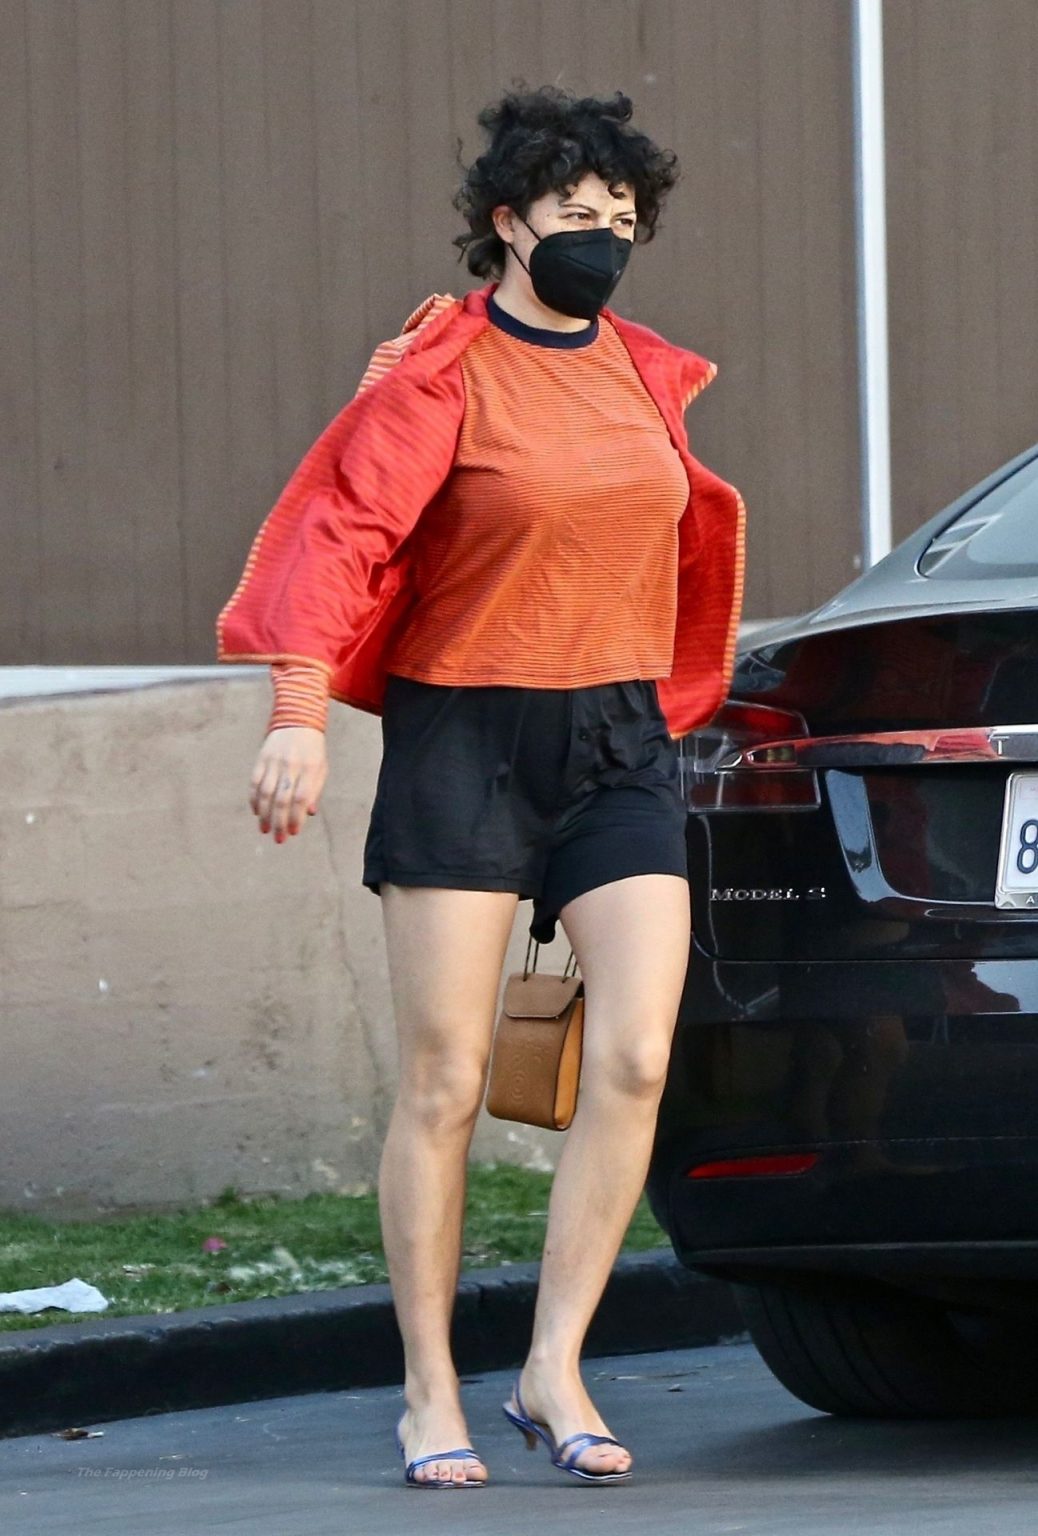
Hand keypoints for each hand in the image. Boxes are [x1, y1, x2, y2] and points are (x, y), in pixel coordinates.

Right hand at [250, 727, 327, 842]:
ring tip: (265, 830)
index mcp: (309, 768)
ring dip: (265, 815)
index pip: (301, 798)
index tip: (294, 832)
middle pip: (282, 799)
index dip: (296, 817)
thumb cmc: (312, 749)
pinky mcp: (262, 758)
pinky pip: (255, 782)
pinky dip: (254, 799)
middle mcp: (291, 765)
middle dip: (279, 822)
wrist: (296, 719)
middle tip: (279, 839)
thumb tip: (309, 814)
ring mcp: (274, 761)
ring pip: (266, 793)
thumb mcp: (321, 767)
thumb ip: (315, 790)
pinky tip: (256, 812)